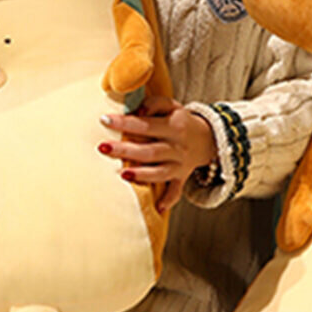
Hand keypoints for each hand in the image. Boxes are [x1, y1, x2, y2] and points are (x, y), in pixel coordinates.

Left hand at [98, 95, 216, 213]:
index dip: (125, 123)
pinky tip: (158, 208)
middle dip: (126, 151)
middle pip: (150, 151)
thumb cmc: (180, 120)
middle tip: (103, 147)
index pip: (146, 124)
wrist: (208, 137)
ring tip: (122, 174)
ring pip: (160, 172)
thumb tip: (138, 111)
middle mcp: (177, 147)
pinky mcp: (181, 177)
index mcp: (174, 126)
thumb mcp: (172, 105)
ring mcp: (180, 164)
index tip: (104, 120)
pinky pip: (176, 190)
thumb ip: (154, 104)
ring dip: (142, 175)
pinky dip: (169, 200)